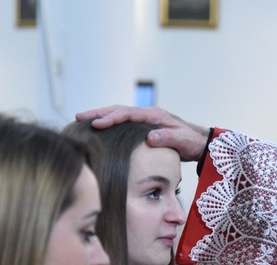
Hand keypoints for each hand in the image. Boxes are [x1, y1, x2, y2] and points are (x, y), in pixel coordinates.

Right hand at [75, 105, 209, 160]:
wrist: (197, 142)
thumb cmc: (190, 141)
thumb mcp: (181, 140)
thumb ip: (167, 138)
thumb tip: (149, 137)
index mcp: (153, 115)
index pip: (127, 114)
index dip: (111, 118)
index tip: (97, 124)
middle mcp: (146, 114)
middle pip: (118, 110)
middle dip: (98, 113)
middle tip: (79, 117)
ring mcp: (143, 120)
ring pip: (118, 115)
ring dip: (100, 116)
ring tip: (82, 121)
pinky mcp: (142, 127)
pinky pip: (122, 124)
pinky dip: (109, 124)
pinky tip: (98, 130)